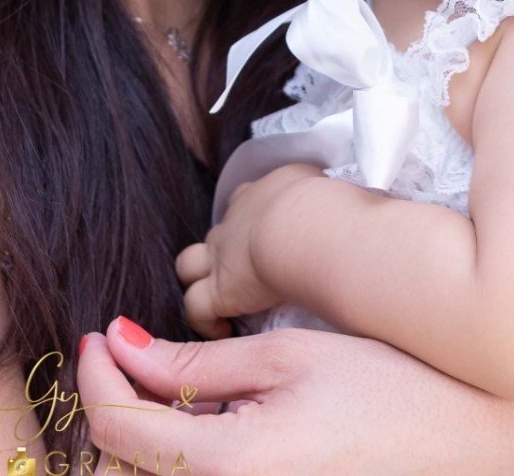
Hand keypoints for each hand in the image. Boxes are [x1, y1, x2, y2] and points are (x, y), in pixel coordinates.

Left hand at [77, 317, 513, 475]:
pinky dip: (175, 454)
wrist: (463, 439)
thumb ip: (195, 364)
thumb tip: (122, 347)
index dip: (94, 375)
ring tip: (162, 379)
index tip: (98, 331)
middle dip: (110, 407)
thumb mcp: (286, 355)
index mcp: (228, 467)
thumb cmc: (387, 387)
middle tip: (124, 352)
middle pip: (124, 470)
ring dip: (140, 435)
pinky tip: (200, 413)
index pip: (117, 430)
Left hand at [176, 163, 323, 335]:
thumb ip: (314, 190)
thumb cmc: (321, 204)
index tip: (264, 236)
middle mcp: (233, 223)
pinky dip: (206, 321)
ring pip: (188, 265)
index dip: (248, 220)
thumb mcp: (317, 182)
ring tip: (220, 300)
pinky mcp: (219, 289)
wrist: (302, 227)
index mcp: (259, 196)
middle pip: (216, 234)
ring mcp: (221, 255)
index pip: (243, 201)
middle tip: (245, 271)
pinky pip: (197, 308)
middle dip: (223, 250)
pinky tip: (224, 330)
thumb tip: (325, 198)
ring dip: (198, 279)